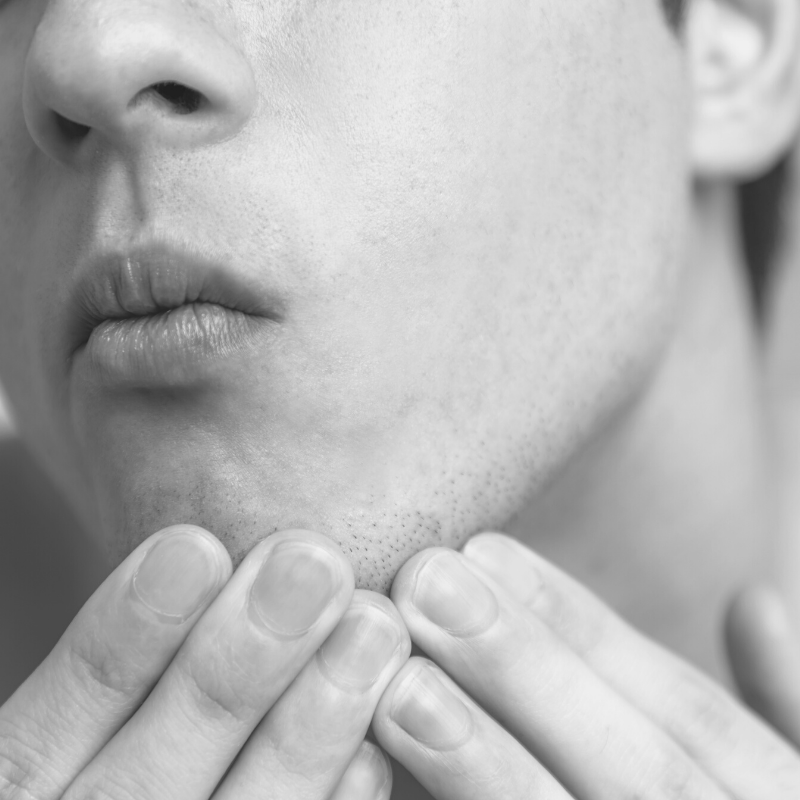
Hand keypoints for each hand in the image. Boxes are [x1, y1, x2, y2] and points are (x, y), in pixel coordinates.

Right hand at [0, 525, 407, 799]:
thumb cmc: (120, 760)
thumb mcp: (90, 728)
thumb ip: (126, 669)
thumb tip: (195, 541)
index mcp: (31, 792)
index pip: (50, 726)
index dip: (123, 633)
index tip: (195, 545)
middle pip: (146, 779)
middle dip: (234, 664)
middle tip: (312, 563)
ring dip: (307, 729)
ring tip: (373, 625)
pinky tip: (372, 750)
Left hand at [372, 533, 799, 798]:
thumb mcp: (794, 781)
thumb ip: (788, 715)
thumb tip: (754, 599)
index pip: (687, 716)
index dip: (581, 626)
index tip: (484, 549)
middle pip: (637, 774)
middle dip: (523, 671)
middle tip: (422, 578)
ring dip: (483, 771)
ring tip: (395, 683)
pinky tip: (374, 787)